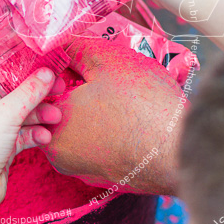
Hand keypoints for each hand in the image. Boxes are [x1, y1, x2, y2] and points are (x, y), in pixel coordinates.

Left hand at [0, 64, 64, 207]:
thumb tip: (48, 73)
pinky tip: (45, 137)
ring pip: (23, 109)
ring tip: (56, 117)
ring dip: (41, 112)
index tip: (36, 52)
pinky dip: (36, 132)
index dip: (11, 55)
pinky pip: (25, 130)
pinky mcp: (4, 143)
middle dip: (36, 87)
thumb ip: (29, 91)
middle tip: (58, 84)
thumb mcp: (6, 114)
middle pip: (13, 86)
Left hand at [45, 38, 183, 194]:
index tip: (85, 66)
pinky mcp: (105, 179)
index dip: (63, 72)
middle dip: (78, 92)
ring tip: (121, 99)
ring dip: (93, 113)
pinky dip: (107, 133)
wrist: (180, 153)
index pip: (43, 90)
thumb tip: (61, 44)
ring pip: (79, 130)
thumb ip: (75, 49)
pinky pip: (97, 148)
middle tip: (105, 81)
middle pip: (60, 111)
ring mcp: (82, 170)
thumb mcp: (107, 60)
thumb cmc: (144, 105)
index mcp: (52, 122)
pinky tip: (129, 121)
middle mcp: (59, 154)